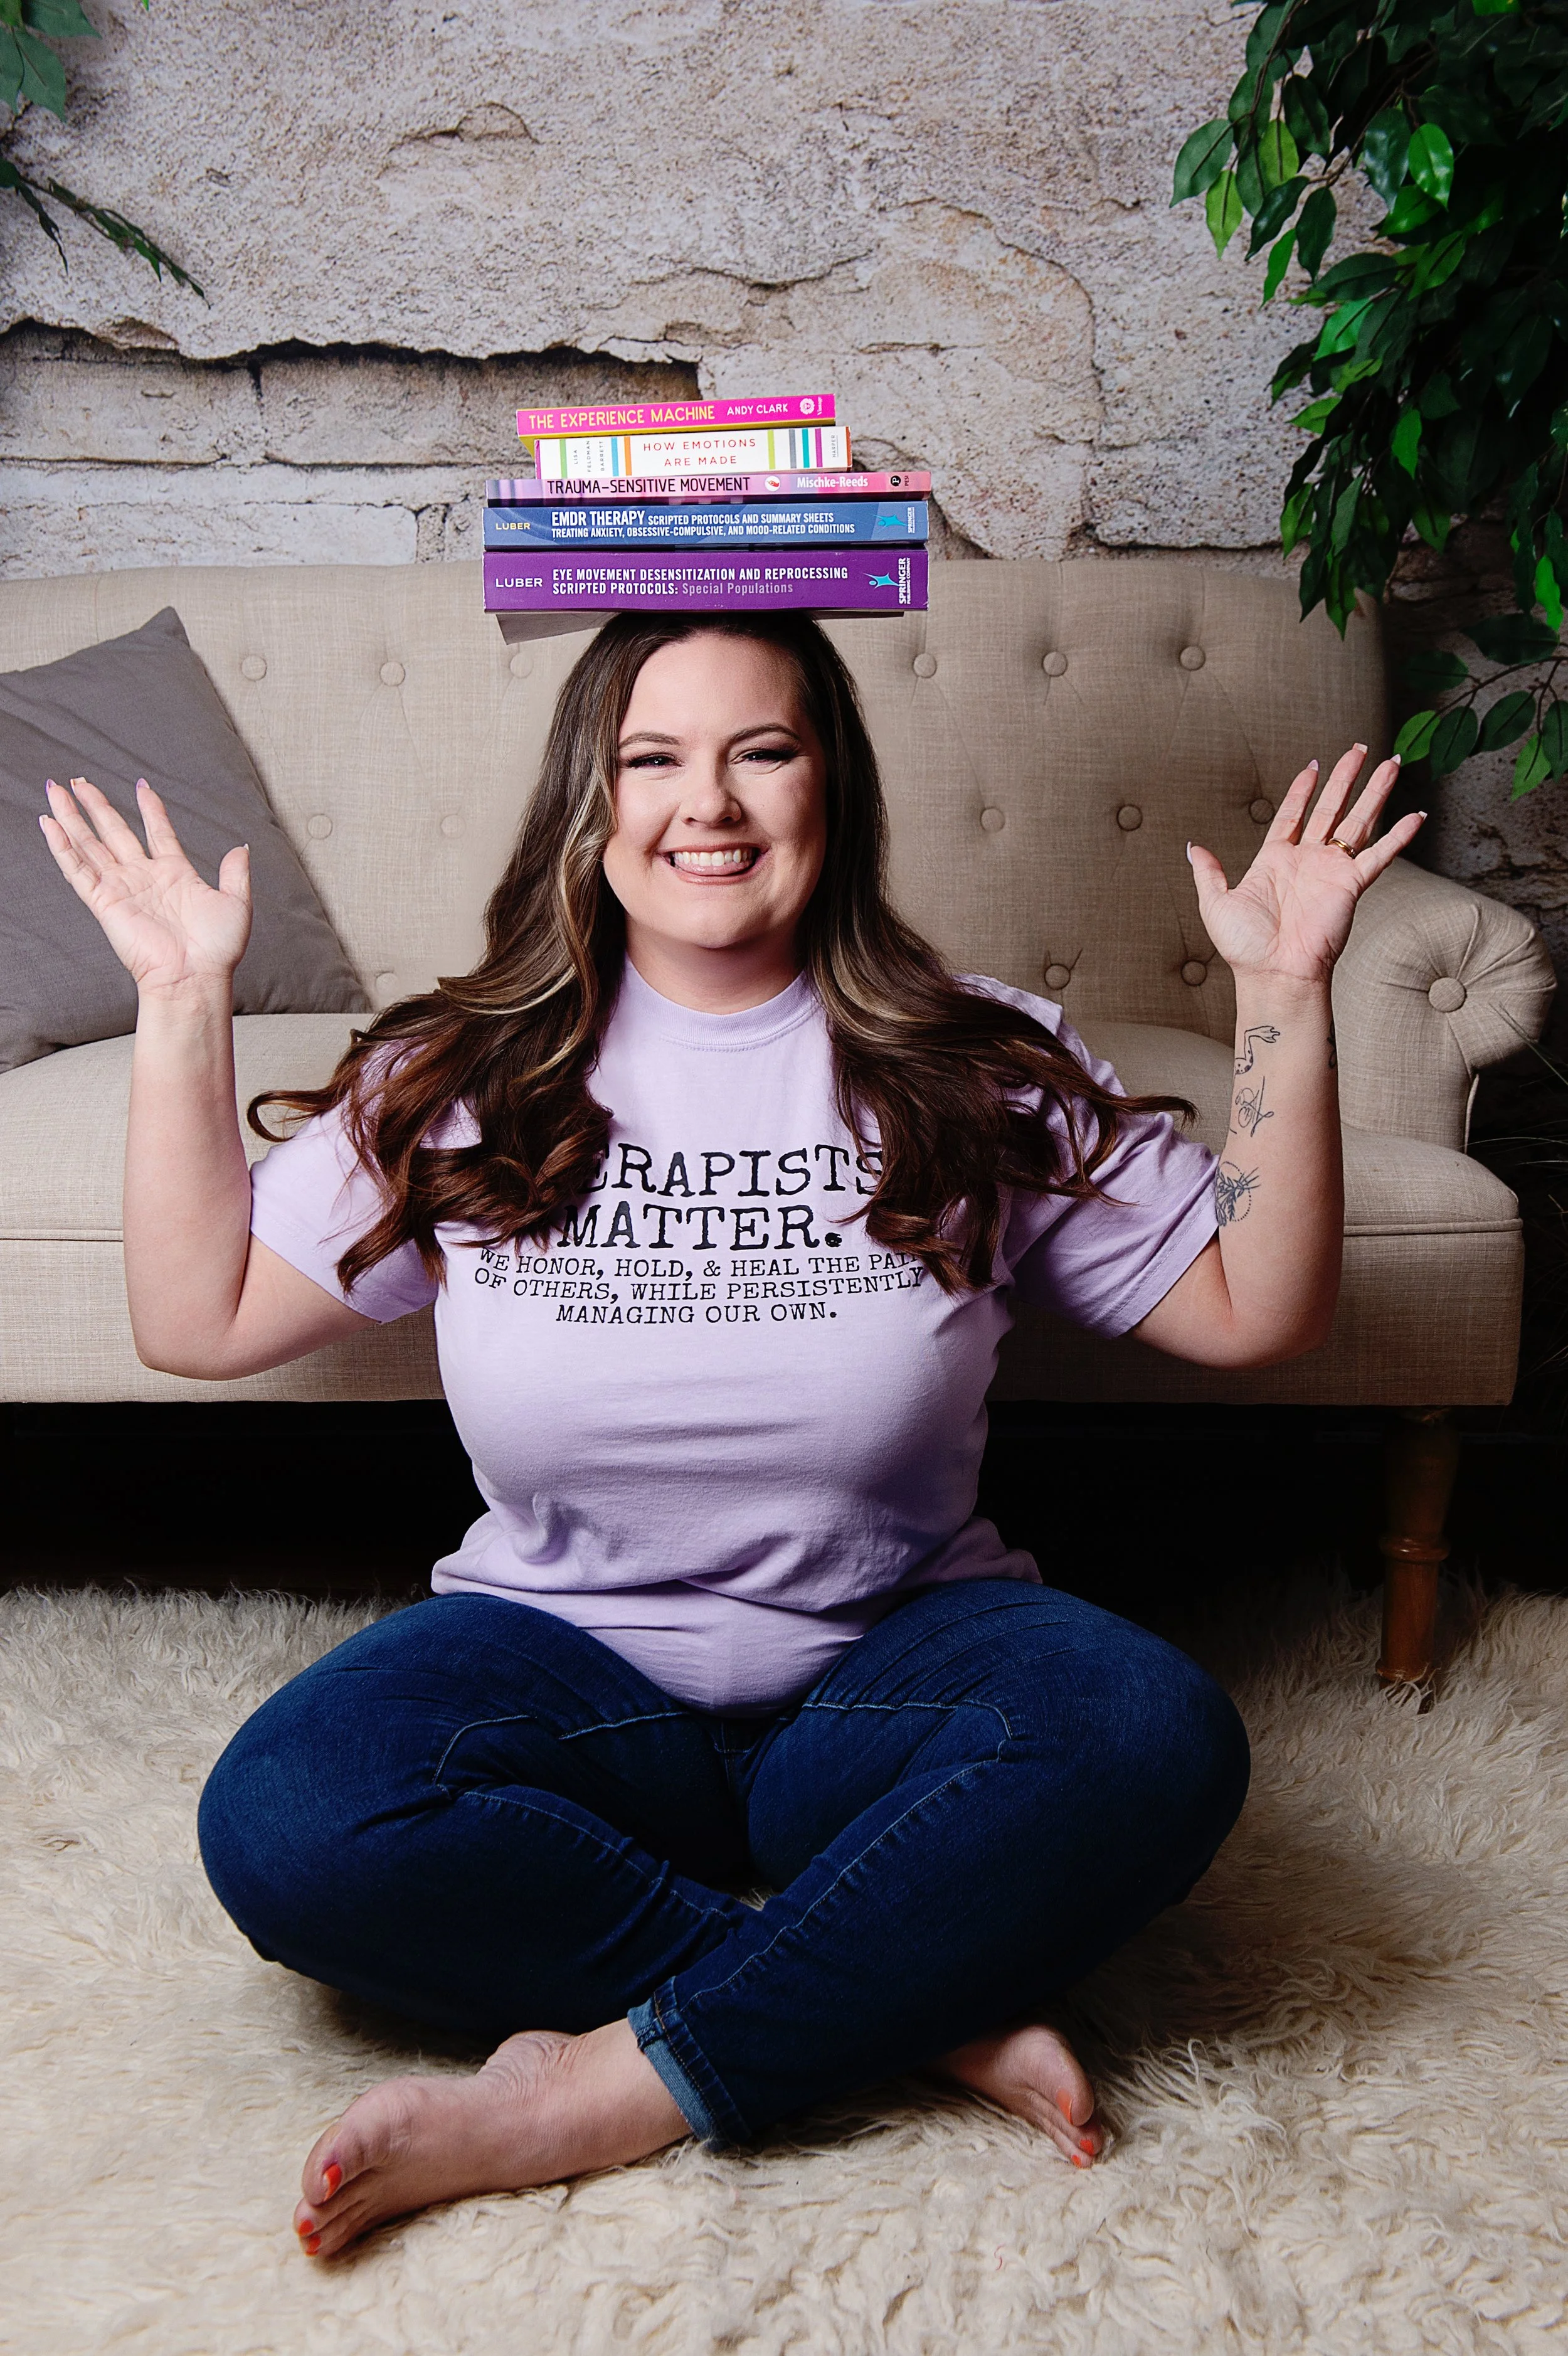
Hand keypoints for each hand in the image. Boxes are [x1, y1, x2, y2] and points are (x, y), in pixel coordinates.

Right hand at [39, 776, 251, 996]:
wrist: (195, 977)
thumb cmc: (217, 950)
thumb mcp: (236, 904)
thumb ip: (235, 874)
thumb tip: (241, 847)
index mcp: (175, 874)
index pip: (158, 832)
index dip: (150, 808)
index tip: (141, 785)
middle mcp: (144, 878)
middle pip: (114, 832)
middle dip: (97, 805)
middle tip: (79, 781)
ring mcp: (122, 888)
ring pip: (90, 845)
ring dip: (71, 818)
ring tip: (56, 789)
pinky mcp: (105, 902)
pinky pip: (78, 870)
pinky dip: (62, 847)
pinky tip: (49, 824)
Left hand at [1187, 746, 1424, 983]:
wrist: (1274, 974)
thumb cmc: (1245, 947)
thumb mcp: (1216, 903)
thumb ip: (1208, 872)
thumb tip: (1192, 847)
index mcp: (1275, 860)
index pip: (1293, 815)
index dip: (1302, 789)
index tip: (1313, 765)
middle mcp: (1307, 861)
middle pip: (1331, 808)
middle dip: (1346, 778)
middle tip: (1360, 749)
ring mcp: (1331, 872)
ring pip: (1358, 822)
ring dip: (1375, 793)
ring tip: (1391, 763)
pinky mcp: (1351, 886)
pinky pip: (1379, 856)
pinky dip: (1399, 836)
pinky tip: (1416, 816)